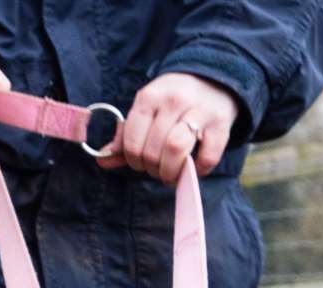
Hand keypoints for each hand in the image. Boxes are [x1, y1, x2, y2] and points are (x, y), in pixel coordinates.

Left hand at [97, 72, 238, 184]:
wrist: (213, 79)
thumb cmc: (172, 103)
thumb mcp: (146, 111)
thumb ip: (125, 137)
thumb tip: (102, 161)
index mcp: (149, 97)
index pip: (132, 142)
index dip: (134, 161)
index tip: (142, 162)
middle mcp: (173, 101)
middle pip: (153, 150)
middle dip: (153, 169)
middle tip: (158, 169)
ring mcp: (199, 111)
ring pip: (176, 150)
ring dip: (171, 172)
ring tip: (172, 174)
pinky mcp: (220, 124)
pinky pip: (207, 158)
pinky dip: (198, 171)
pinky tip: (193, 168)